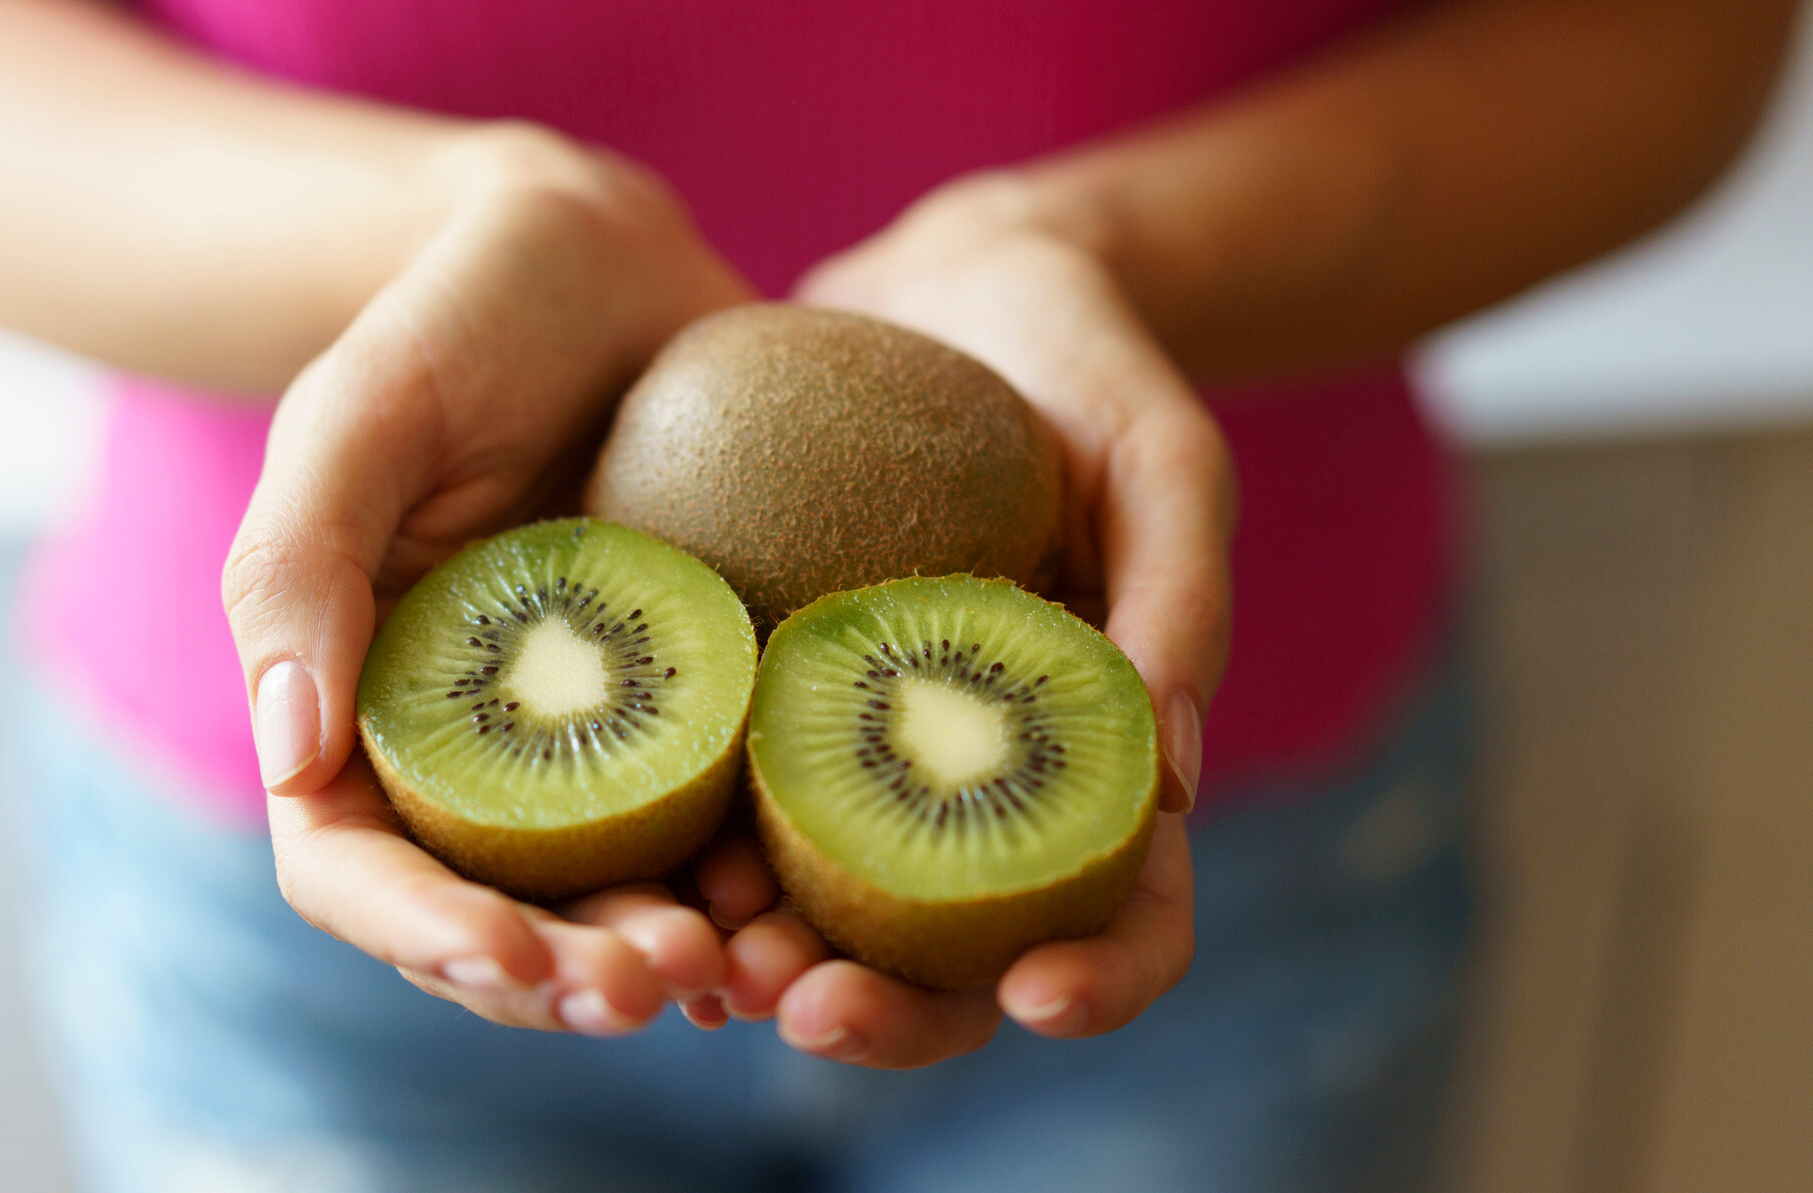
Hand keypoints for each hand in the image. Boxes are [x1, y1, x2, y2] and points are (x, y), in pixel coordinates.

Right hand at [224, 124, 756, 1033]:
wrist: (610, 269)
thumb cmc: (463, 318)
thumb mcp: (363, 411)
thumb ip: (300, 566)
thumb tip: (288, 752)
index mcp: (363, 710)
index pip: (360, 869)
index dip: (424, 933)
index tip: (512, 955)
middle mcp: (479, 758)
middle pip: (500, 921)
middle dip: (572, 978)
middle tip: (667, 984)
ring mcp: (599, 747)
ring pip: (620, 903)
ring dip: (679, 961)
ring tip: (751, 969)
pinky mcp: (707, 715)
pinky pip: (731, 827)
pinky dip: (766, 885)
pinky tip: (816, 902)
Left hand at [697, 172, 1231, 1066]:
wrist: (953, 290)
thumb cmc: (1088, 371)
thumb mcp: (1162, 458)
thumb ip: (1181, 597)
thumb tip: (1175, 782)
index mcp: (1104, 768)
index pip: (1132, 911)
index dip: (1102, 976)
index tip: (1036, 995)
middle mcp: (983, 792)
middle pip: (959, 960)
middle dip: (891, 1011)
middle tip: (802, 1006)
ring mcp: (872, 758)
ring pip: (830, 914)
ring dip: (769, 962)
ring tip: (698, 963)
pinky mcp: (775, 703)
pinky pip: (733, 803)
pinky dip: (691, 857)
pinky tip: (632, 869)